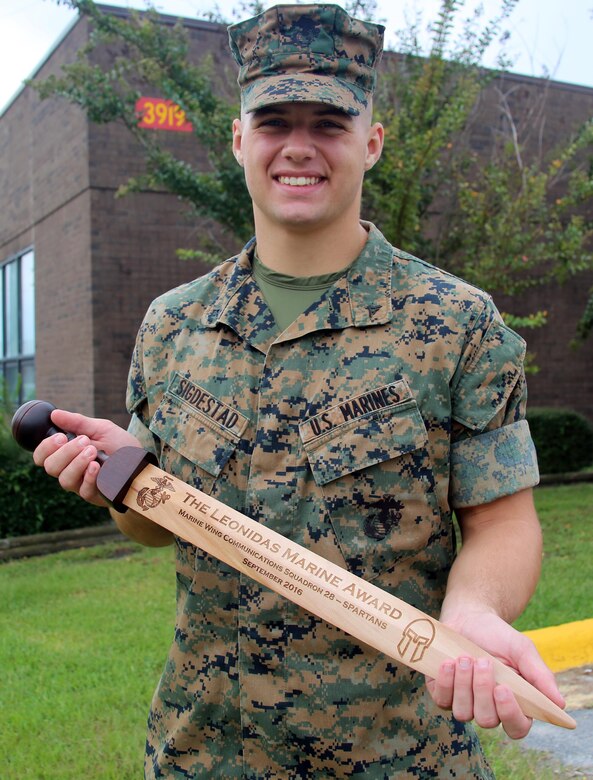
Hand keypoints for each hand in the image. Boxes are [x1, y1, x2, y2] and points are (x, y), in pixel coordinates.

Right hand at [33, 409, 139, 506]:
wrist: (141, 465)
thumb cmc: (120, 446)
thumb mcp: (101, 429)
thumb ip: (78, 423)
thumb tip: (54, 414)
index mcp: (67, 454)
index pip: (42, 456)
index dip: (45, 447)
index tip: (61, 437)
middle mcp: (69, 470)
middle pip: (50, 467)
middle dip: (65, 452)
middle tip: (84, 441)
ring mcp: (80, 484)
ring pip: (64, 479)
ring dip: (77, 463)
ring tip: (93, 451)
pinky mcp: (93, 495)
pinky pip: (82, 490)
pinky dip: (88, 476)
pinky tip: (96, 466)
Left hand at [425, 611, 565, 738]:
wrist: (469, 617)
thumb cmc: (499, 636)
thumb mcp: (523, 650)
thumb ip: (540, 675)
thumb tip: (559, 703)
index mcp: (514, 703)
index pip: (517, 728)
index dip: (510, 715)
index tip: (503, 689)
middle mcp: (489, 708)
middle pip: (487, 720)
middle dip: (483, 689)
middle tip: (483, 661)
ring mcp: (464, 703)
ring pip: (463, 712)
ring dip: (463, 684)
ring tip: (465, 658)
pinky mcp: (443, 694)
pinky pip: (442, 700)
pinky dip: (445, 681)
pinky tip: (449, 662)